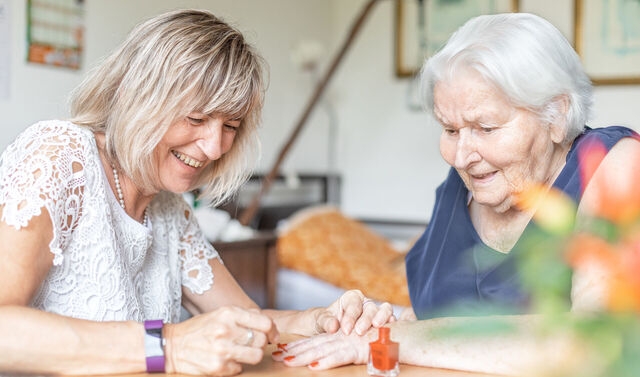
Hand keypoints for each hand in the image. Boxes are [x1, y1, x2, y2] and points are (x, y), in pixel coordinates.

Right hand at [164, 306, 278, 375]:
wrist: (172, 346)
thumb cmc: (198, 329)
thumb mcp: (219, 314)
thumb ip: (243, 317)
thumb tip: (268, 327)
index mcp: (228, 313)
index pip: (264, 322)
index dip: (272, 330)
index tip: (272, 335)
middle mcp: (226, 330)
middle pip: (261, 340)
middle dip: (260, 343)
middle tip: (252, 344)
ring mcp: (222, 349)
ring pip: (256, 355)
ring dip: (251, 355)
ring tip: (241, 352)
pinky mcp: (218, 367)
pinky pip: (240, 368)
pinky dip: (235, 365)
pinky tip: (224, 359)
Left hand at [272, 329, 373, 369]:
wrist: (402, 338)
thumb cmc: (382, 342)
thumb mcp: (358, 345)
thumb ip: (342, 350)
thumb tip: (321, 359)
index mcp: (340, 335)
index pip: (316, 340)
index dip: (299, 345)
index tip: (282, 350)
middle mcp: (342, 336)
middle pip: (315, 343)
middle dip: (295, 350)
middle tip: (276, 357)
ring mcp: (348, 342)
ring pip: (322, 349)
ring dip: (304, 356)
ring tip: (288, 362)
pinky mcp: (357, 349)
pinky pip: (339, 356)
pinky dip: (326, 362)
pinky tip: (313, 367)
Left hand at [314, 289, 395, 335]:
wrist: (331, 333)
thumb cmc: (326, 323)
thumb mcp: (321, 320)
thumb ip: (326, 321)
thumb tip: (333, 326)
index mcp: (351, 298)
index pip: (353, 304)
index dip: (351, 316)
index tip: (346, 330)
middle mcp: (365, 303)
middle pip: (370, 307)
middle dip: (366, 319)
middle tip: (360, 332)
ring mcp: (376, 313)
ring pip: (385, 310)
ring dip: (382, 318)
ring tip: (377, 327)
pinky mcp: (383, 324)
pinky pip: (391, 321)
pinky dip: (391, 324)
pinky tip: (389, 330)